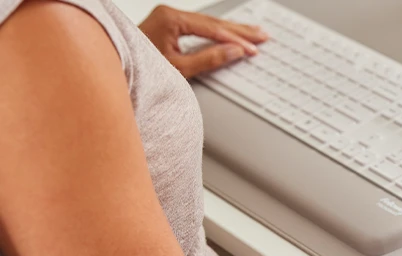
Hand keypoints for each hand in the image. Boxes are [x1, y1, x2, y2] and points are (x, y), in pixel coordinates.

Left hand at [138, 5, 267, 78]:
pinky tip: (230, 33)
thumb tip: (233, 52)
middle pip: (213, 22)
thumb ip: (208, 59)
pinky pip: (199, 27)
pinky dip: (217, 32)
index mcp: (170, 19)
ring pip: (207, 23)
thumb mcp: (178, 69)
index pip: (212, 29)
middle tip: (262, 35)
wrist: (113, 68)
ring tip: (253, 33)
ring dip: (231, 30)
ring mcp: (167, 18)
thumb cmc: (138, 69)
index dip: (235, 40)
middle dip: (240, 31)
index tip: (252, 48)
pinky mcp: (167, 25)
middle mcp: (168, 13)